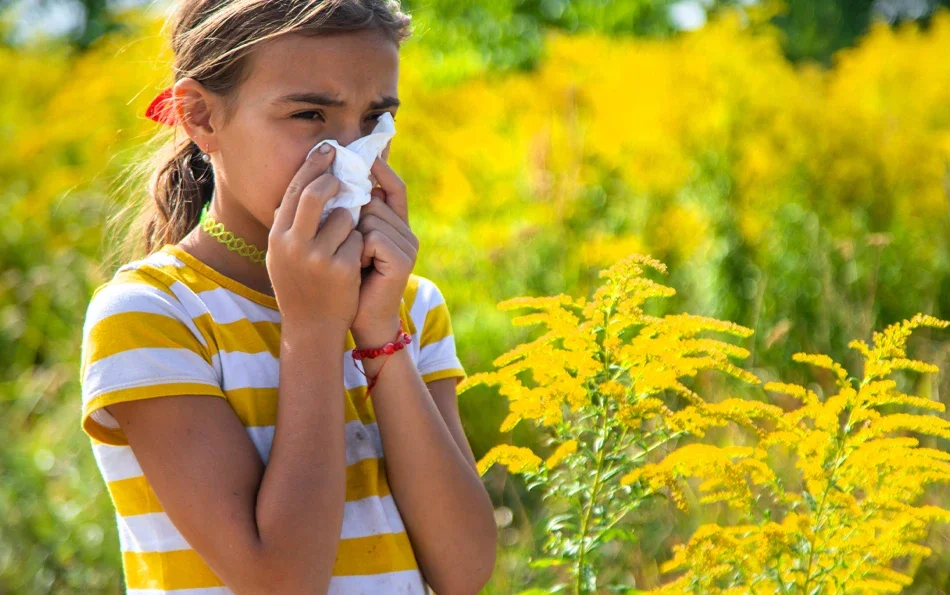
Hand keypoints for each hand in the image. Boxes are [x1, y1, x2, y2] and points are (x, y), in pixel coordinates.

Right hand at [267, 144, 363, 332]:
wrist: (312, 327)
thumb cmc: (300, 286)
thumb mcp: (283, 255)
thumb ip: (290, 224)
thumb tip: (306, 184)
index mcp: (278, 237)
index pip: (295, 191)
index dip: (313, 166)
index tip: (328, 150)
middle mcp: (293, 245)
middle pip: (315, 194)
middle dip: (334, 180)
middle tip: (345, 174)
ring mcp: (318, 257)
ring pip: (345, 217)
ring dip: (352, 220)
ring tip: (347, 238)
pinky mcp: (342, 269)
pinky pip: (359, 240)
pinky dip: (360, 245)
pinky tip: (355, 262)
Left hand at [350, 155, 417, 347]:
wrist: (363, 320)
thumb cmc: (350, 283)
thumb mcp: (349, 244)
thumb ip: (351, 217)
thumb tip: (337, 180)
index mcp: (396, 226)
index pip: (393, 187)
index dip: (381, 168)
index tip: (364, 150)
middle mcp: (406, 232)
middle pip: (374, 201)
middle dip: (352, 216)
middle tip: (347, 245)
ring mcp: (408, 246)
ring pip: (371, 217)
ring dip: (352, 236)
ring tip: (353, 260)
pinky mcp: (403, 259)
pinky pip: (372, 236)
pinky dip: (359, 249)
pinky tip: (359, 268)